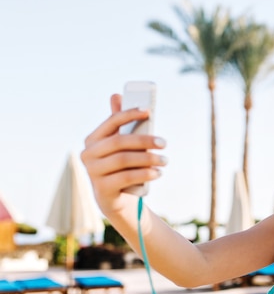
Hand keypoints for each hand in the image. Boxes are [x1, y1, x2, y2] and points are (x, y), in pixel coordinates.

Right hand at [80, 94, 166, 216]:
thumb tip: (117, 95)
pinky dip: (145, 174)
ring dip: (149, 159)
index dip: (130, 114)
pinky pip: (126, 177)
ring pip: (124, 160)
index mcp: (92, 140)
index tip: (149, 112)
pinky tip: (158, 173)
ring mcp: (93, 172)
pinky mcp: (102, 189)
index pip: (111, 122)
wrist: (114, 199)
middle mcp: (88, 154)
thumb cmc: (120, 166)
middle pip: (120, 142)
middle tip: (164, 143)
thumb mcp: (120, 146)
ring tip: (165, 161)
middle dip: (145, 140)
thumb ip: (119, 124)